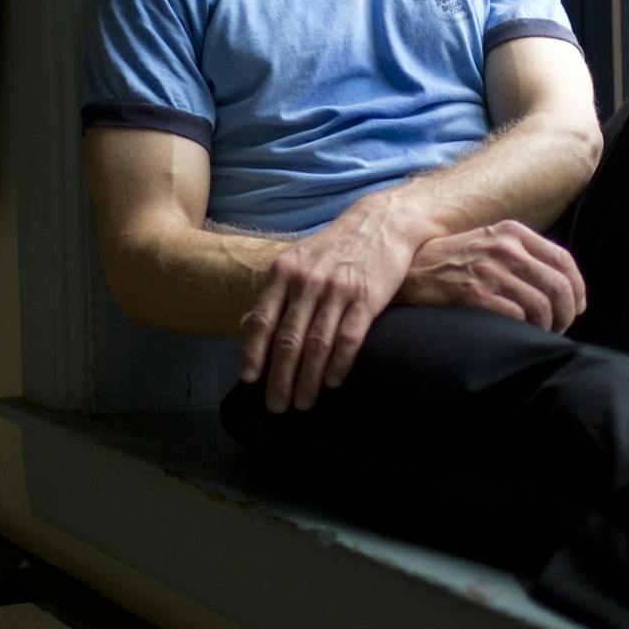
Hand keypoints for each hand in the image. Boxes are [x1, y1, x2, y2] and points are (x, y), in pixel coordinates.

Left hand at [238, 202, 419, 413]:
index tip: (248, 380)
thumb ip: (276, 292)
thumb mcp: (298, 259)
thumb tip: (247, 326)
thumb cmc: (334, 247)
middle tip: (276, 406)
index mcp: (284, 272)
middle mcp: (308, 281)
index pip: (261, 320)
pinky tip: (332, 383)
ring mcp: (338, 289)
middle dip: (279, 378)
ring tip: (302, 403)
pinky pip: (349, 338)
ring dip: (308, 380)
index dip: (252, 353)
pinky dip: (339, 364)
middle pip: (288, 340)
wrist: (381, 222)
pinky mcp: (368, 297)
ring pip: (317, 344)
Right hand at [395, 221, 585, 334]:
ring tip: (539, 334)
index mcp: (512, 232)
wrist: (407, 270)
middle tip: (560, 328)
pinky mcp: (475, 293)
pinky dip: (524, 330)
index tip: (577, 307)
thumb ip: (520, 255)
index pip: (562, 260)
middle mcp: (505, 247)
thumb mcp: (486, 243)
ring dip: (547, 327)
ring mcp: (490, 270)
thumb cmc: (449, 262)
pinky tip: (518, 334)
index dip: (577, 288)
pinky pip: (518, 317)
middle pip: (558, 285)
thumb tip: (558, 285)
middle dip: (566, 313)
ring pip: (542, 305)